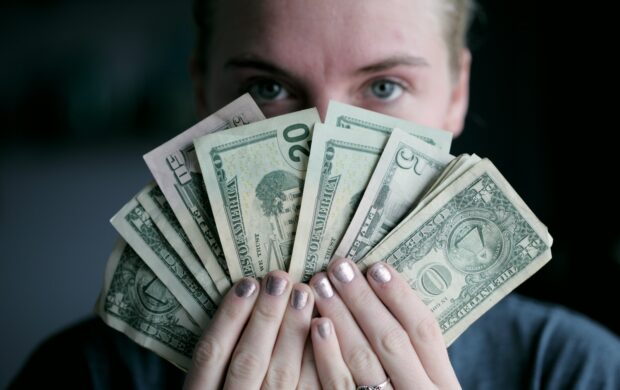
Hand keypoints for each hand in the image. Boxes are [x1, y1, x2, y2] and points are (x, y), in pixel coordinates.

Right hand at [184, 270, 314, 388]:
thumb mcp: (213, 385)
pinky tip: (324, 329)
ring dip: (293, 332)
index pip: (211, 355)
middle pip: (248, 361)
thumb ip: (223, 355)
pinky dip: (317, 361)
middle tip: (280, 278)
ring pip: (281, 376)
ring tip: (304, 293)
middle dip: (265, 317)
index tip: (247, 282)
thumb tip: (249, 295)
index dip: (229, 317)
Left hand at [309, 258, 460, 388]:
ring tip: (321, 285)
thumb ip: (414, 356)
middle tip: (339, 266)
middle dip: (363, 299)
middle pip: (391, 340)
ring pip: (364, 360)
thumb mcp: (429, 385)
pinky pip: (340, 386)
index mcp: (443, 384)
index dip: (400, 296)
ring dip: (341, 318)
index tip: (376, 266)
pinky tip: (317, 325)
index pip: (424, 331)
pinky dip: (328, 355)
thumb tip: (385, 297)